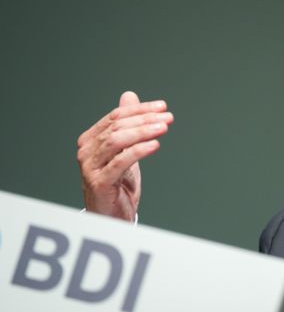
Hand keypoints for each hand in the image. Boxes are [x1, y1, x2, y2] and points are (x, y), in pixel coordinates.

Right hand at [77, 91, 172, 220]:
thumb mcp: (125, 150)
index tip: (163, 107)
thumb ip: (126, 124)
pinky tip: (154, 145)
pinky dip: (138, 150)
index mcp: (90, 140)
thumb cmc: (118, 183)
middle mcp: (86, 151)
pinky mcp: (99, 182)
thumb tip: (129, 95)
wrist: (112, 216)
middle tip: (168, 117)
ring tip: (164, 128)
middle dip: (145, 120)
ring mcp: (90, 167)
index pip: (116, 117)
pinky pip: (120, 162)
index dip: (140, 110)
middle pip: (117, 127)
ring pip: (117, 141)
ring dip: (143, 132)